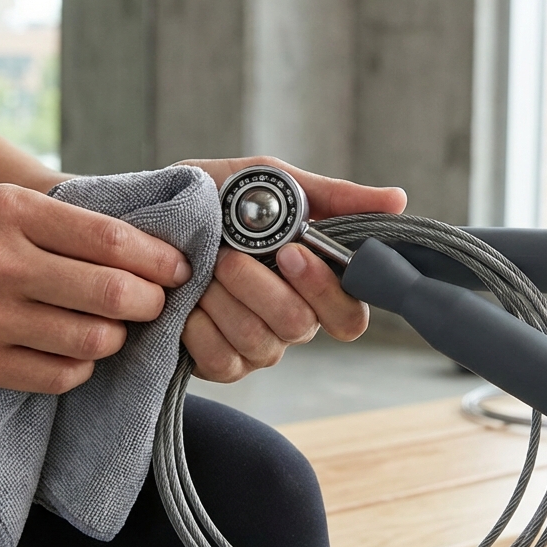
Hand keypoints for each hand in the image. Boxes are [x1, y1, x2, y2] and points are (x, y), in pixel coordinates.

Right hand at [0, 184, 190, 392]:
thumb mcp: (1, 204)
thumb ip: (67, 222)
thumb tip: (152, 248)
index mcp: (12, 212)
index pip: (112, 241)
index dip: (159, 260)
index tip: (178, 270)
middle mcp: (1, 262)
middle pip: (113, 294)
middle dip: (150, 303)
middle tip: (154, 304)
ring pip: (94, 341)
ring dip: (117, 338)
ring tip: (112, 327)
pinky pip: (61, 376)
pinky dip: (82, 367)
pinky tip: (76, 350)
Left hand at [177, 157, 406, 381]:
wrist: (147, 217)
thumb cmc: (215, 198)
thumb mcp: (269, 182)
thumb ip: (334, 197)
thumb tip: (399, 200)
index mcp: (316, 283)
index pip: (350, 315)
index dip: (326, 289)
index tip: (291, 252)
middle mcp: (294, 321)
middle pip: (301, 326)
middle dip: (259, 287)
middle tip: (229, 255)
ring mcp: (258, 348)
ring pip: (259, 342)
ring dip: (222, 298)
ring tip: (202, 268)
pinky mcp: (220, 365)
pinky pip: (222, 361)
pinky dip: (199, 326)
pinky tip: (186, 301)